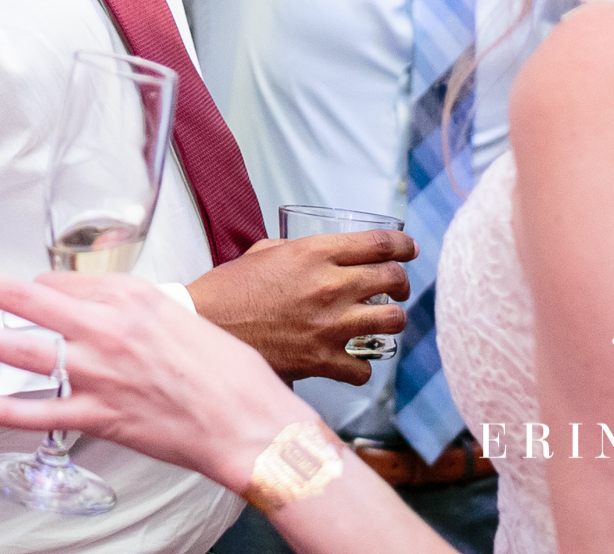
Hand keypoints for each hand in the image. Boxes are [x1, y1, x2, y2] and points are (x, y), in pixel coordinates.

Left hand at [0, 255, 308, 495]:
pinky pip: (38, 413)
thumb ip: (124, 305)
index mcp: (128, 299)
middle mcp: (106, 330)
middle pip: (23, 299)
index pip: (58, 282)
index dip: (25, 284)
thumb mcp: (174, 316)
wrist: (249, 422)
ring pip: (19, 349)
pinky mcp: (99, 417)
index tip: (0, 286)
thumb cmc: (223, 371)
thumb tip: (82, 299)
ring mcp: (98, 375)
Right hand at [183, 230, 414, 385]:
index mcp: (314, 253)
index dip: (402, 245)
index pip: (379, 244)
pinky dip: (361, 366)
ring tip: (381, 321)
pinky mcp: (322, 361)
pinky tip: (350, 361)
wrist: (205, 327)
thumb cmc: (228, 288)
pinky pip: (364, 368)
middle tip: (396, 288)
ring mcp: (329, 325)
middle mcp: (329, 286)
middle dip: (400, 283)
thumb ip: (299, 251)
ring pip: (392, 321)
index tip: (408, 249)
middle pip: (393, 280)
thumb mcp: (264, 252)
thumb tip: (320, 256)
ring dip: (390, 321)